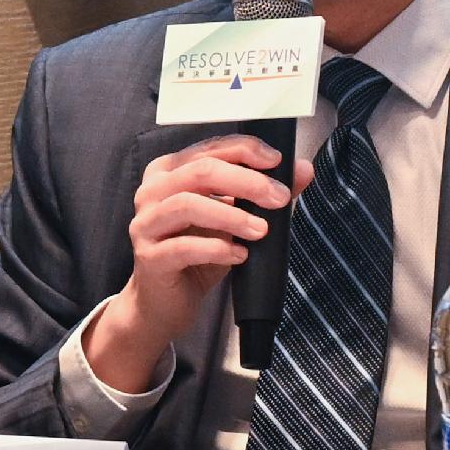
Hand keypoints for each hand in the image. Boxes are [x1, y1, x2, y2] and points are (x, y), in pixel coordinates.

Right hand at [84, 137, 310, 395]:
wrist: (166, 301)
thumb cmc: (198, 253)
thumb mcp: (234, 219)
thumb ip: (264, 192)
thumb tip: (303, 169)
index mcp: (170, 170)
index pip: (210, 148)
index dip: (246, 150)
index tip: (278, 162)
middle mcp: (152, 191)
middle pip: (201, 171)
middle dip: (247, 182)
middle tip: (279, 198)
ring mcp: (146, 223)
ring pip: (188, 204)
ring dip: (232, 216)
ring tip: (262, 230)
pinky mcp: (148, 257)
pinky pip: (182, 247)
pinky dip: (217, 249)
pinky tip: (240, 256)